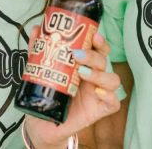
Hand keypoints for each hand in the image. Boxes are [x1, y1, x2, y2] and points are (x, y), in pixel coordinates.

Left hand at [24, 30, 120, 148]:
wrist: (42, 123)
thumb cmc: (46, 94)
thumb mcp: (41, 71)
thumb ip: (39, 51)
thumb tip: (37, 28)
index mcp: (85, 65)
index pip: (98, 49)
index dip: (99, 41)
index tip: (93, 35)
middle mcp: (94, 77)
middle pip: (104, 61)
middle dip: (93, 56)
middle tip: (76, 55)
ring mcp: (98, 94)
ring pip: (113, 80)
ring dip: (100, 75)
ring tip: (82, 73)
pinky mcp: (99, 110)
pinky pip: (114, 103)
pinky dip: (109, 96)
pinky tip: (97, 92)